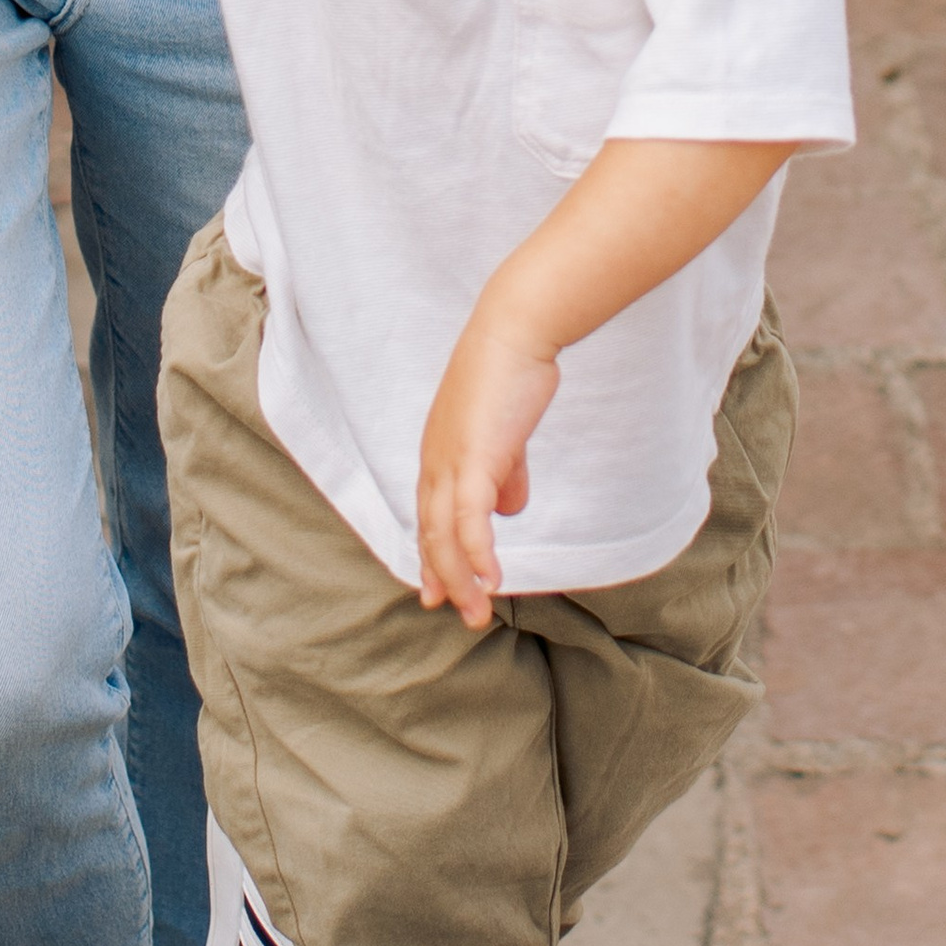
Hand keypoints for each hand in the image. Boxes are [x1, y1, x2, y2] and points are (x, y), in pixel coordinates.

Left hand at [415, 305, 561, 631]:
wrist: (516, 332)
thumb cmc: (512, 374)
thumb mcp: (505, 433)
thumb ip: (505, 470)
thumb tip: (508, 508)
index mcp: (440, 453)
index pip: (430, 515)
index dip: (433, 554)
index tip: (438, 589)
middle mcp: (435, 460)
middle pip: (431, 532)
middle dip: (444, 577)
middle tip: (459, 612)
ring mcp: (450, 459)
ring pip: (445, 534)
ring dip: (461, 578)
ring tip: (478, 611)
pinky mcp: (474, 457)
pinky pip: (470, 518)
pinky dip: (477, 553)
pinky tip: (491, 579)